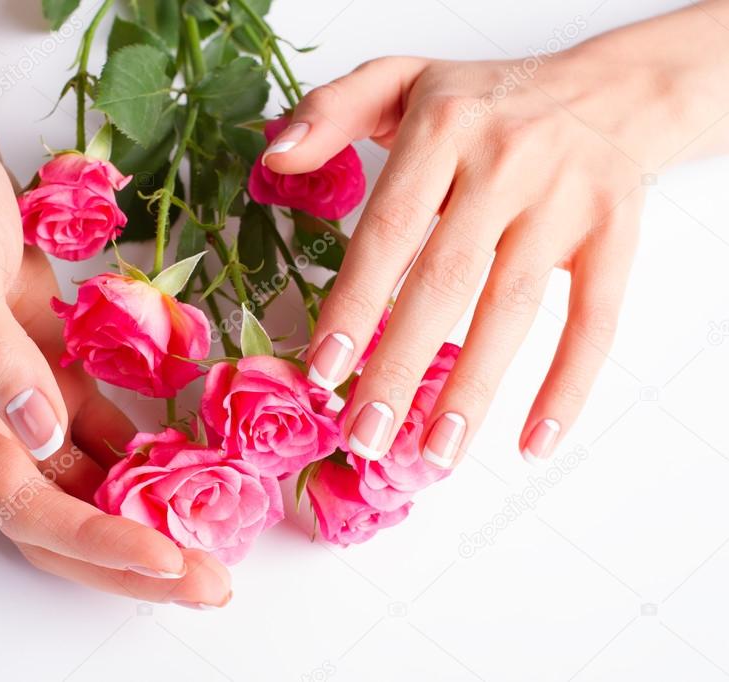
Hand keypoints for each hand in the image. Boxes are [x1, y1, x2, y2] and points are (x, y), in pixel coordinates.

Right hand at [0, 133, 229, 605]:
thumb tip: (40, 435)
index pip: (23, 503)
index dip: (97, 540)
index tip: (171, 561)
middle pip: (52, 520)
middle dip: (129, 561)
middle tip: (212, 585)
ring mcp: (12, 405)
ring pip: (77, 491)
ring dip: (140, 524)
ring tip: (210, 550)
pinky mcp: (44, 378)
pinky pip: (94, 442)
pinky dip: (137, 467)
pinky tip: (188, 481)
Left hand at [265, 7, 728, 467]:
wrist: (607, 89)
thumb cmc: (484, 101)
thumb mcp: (400, 81)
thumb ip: (332, 112)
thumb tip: (273, 160)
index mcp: (442, 129)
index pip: (389, 230)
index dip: (355, 303)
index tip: (325, 371)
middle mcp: (506, 164)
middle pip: (445, 282)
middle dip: (401, 368)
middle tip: (364, 437)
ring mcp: (566, 202)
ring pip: (513, 309)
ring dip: (473, 391)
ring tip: (434, 456)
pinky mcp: (616, 234)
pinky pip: (596, 319)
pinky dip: (568, 385)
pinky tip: (533, 441)